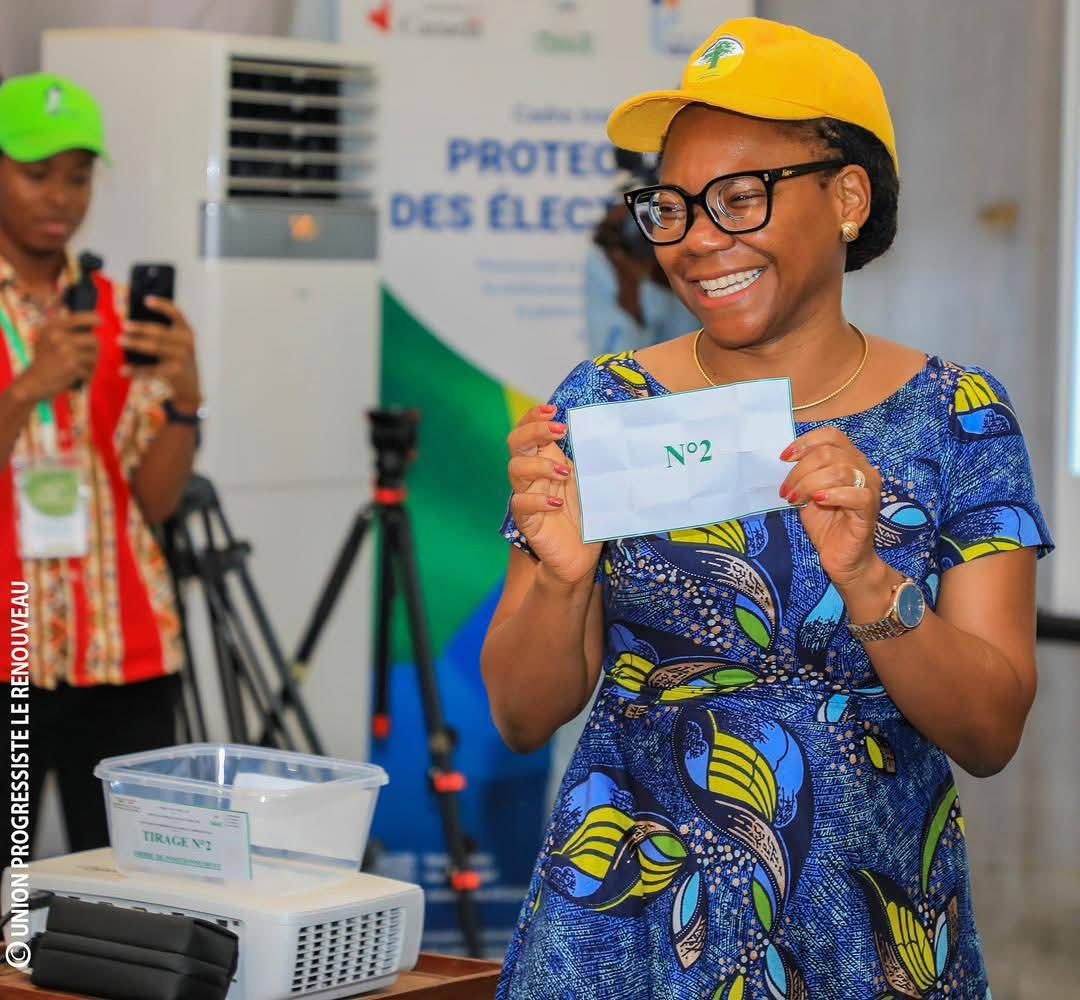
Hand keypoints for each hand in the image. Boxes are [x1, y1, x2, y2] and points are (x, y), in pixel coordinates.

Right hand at [15, 310, 99, 400]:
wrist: (34, 381)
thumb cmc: (46, 360)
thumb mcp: (49, 338)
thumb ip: (68, 330)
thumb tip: (98, 321)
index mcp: (54, 327)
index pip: (80, 318)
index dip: (94, 319)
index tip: (100, 322)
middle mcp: (59, 336)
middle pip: (94, 340)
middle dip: (95, 350)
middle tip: (90, 357)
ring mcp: (66, 351)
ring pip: (94, 356)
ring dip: (91, 365)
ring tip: (80, 368)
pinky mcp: (72, 366)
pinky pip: (90, 370)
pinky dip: (86, 375)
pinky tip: (77, 377)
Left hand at [120, 297, 201, 408]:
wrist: (190, 386)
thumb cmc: (176, 359)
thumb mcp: (177, 344)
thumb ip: (162, 333)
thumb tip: (130, 325)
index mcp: (187, 332)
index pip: (176, 314)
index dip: (162, 306)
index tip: (146, 300)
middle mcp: (186, 343)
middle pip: (160, 332)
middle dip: (140, 328)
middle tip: (124, 326)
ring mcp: (181, 358)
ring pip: (154, 348)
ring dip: (135, 343)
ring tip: (120, 341)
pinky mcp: (174, 373)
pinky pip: (151, 370)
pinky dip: (136, 370)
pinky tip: (123, 370)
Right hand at [507, 404, 601, 585]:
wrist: (580, 556)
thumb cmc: (588, 516)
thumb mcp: (594, 482)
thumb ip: (595, 460)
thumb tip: (615, 433)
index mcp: (547, 460)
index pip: (527, 430)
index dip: (534, 417)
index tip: (554, 410)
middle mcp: (533, 475)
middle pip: (516, 442)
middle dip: (535, 430)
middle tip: (561, 430)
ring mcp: (527, 496)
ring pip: (515, 470)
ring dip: (540, 465)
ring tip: (566, 472)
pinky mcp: (526, 520)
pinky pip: (520, 504)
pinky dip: (537, 500)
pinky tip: (556, 503)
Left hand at [779, 427, 882, 588]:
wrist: (842, 558)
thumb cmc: (826, 524)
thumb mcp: (808, 494)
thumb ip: (803, 475)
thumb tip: (785, 461)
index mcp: (849, 460)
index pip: (831, 435)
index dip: (806, 442)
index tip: (784, 458)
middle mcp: (863, 469)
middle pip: (829, 453)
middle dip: (800, 470)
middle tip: (786, 491)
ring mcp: (870, 488)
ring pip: (840, 470)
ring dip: (810, 483)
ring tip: (795, 499)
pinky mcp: (871, 509)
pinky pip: (858, 494)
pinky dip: (834, 494)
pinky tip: (818, 501)